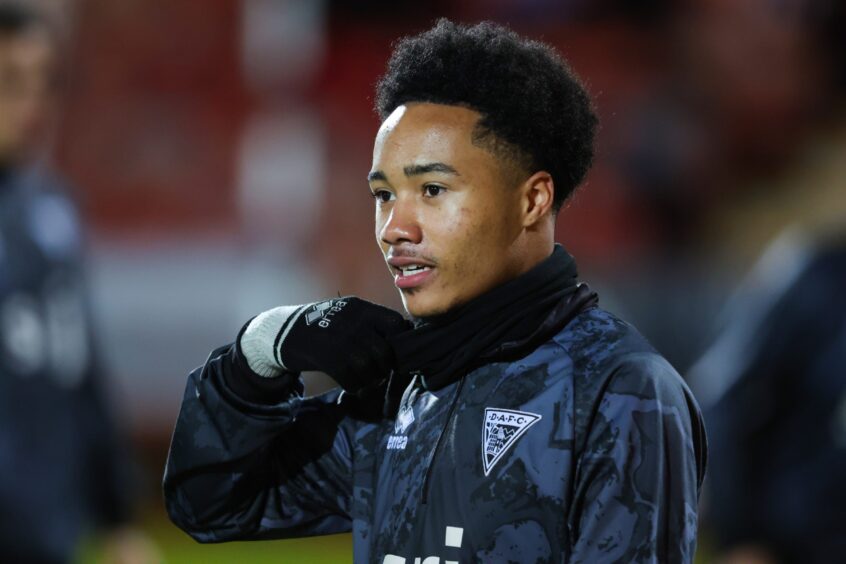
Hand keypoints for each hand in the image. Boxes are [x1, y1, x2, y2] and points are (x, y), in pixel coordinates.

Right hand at [240, 297, 410, 394]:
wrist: (282, 331)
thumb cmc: (321, 324)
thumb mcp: (346, 313)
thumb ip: (369, 322)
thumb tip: (400, 340)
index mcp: (360, 307)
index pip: (396, 323)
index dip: (399, 341)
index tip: (392, 351)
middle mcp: (353, 321)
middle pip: (385, 352)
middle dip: (384, 366)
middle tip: (378, 372)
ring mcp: (340, 339)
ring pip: (370, 368)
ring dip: (369, 379)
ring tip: (364, 380)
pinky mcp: (326, 357)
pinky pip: (351, 379)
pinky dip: (353, 386)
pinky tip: (350, 384)